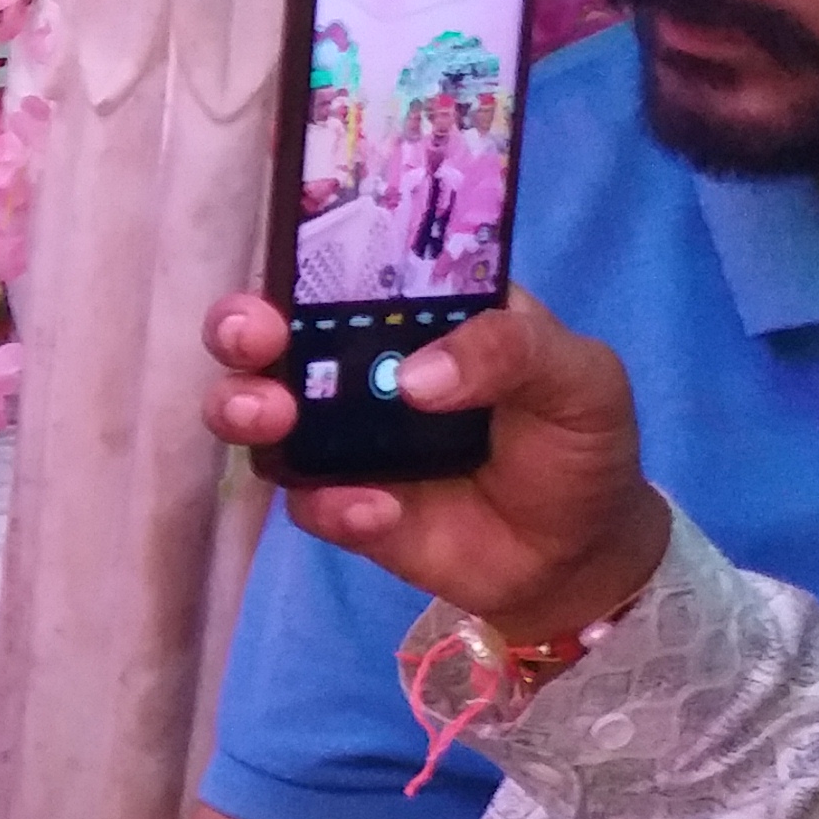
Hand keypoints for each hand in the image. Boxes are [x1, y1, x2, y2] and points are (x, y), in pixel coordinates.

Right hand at [199, 291, 669, 645]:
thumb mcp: (578, 377)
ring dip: (242, 407)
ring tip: (271, 418)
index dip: (297, 262)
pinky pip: (304, 499)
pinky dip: (330, 504)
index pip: (340, 269)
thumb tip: (415, 379)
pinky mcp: (337, 505)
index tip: (284, 275)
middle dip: (239, 328)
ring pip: (254, 410)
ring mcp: (338, 437)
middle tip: (254, 339)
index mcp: (413, 314)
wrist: (577, 557)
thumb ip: (512, 350)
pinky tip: (378, 511)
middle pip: (266, 333)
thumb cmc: (578, 443)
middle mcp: (357, 366)